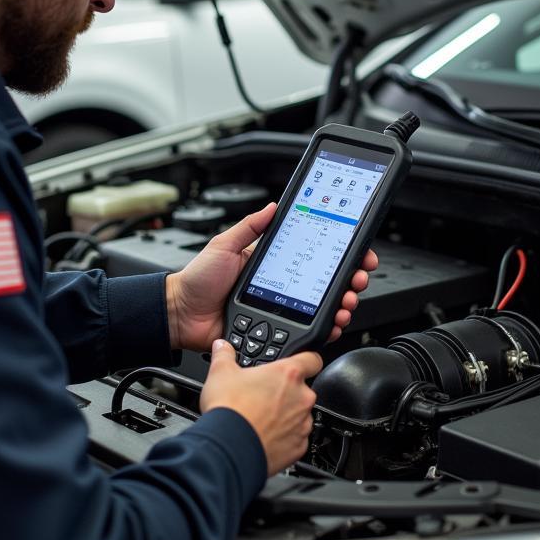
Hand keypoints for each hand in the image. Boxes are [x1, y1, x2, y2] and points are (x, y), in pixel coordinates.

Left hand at [165, 203, 378, 353]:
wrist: (181, 314)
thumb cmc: (198, 280)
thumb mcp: (224, 245)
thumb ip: (249, 227)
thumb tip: (272, 207)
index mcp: (272, 263)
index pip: (314, 256)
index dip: (340, 255)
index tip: (357, 254)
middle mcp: (283, 285)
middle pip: (326, 283)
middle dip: (350, 281)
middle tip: (358, 279)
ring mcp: (281, 309)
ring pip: (322, 309)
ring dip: (342, 304)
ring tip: (346, 302)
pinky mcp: (277, 330)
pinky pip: (307, 332)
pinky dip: (325, 329)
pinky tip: (333, 323)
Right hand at [200, 339, 321, 474]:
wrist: (229, 447)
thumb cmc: (229, 409)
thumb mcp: (221, 373)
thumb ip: (225, 355)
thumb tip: (222, 346)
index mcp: (288, 374)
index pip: (312, 359)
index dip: (306, 359)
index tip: (299, 363)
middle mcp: (302, 398)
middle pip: (303, 389)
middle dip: (286, 392)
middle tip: (264, 396)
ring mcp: (303, 424)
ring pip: (300, 415)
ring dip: (286, 415)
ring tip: (262, 418)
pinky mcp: (299, 446)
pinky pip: (296, 438)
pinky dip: (285, 437)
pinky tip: (265, 435)